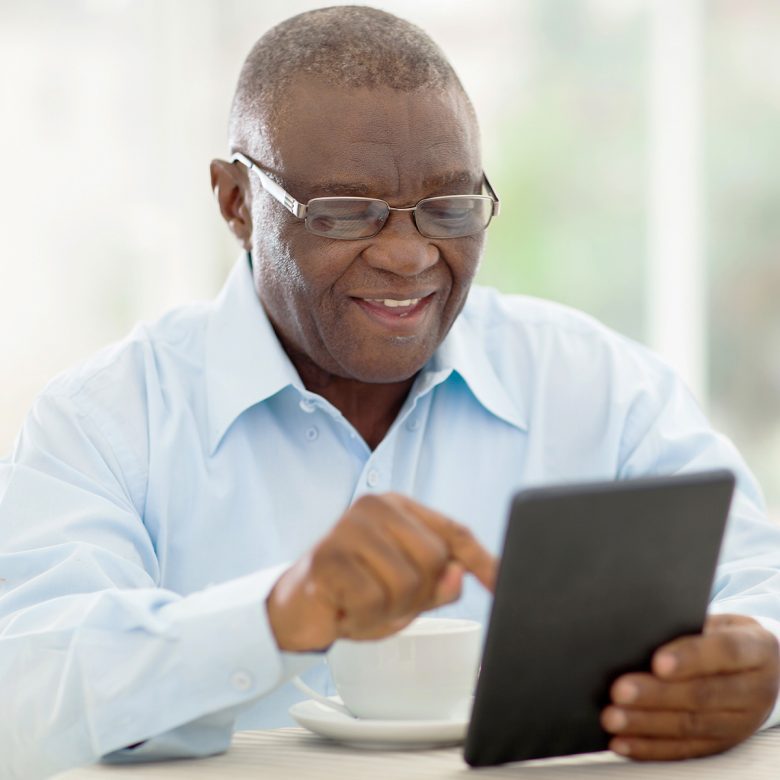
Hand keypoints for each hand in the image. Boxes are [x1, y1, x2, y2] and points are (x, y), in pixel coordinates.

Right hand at [266, 493, 496, 651]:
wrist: (297, 608)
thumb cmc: (355, 593)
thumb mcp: (407, 593)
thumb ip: (438, 584)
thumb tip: (458, 574)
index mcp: (400, 508)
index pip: (454, 531)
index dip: (484, 561)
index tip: (506, 582)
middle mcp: (376, 507)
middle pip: (435, 560)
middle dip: (416, 596)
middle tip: (384, 599)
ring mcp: (349, 527)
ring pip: (406, 583)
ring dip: (388, 610)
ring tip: (362, 603)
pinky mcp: (328, 555)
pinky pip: (373, 600)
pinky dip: (364, 618)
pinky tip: (345, 608)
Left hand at [602, 614, 778, 759]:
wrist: (761, 668)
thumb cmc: (722, 636)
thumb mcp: (717, 623)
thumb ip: (686, 627)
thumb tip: (640, 633)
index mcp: (757, 650)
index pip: (725, 652)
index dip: (690, 657)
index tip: (657, 662)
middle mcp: (755, 690)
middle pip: (702, 694)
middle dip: (657, 695)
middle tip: (619, 691)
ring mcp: (741, 722)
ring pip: (691, 726)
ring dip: (647, 723)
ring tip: (614, 717)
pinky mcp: (723, 745)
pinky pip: (685, 750)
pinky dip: (649, 747)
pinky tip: (622, 742)